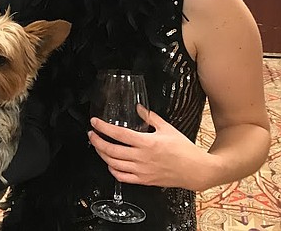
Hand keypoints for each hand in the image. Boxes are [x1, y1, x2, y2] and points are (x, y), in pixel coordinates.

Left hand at [88, 106, 210, 190]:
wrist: (196, 170)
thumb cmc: (184, 150)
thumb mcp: (167, 128)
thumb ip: (150, 117)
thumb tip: (139, 107)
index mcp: (147, 143)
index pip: (118, 134)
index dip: (103, 127)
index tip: (95, 122)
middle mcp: (142, 158)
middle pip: (111, 150)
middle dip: (97, 141)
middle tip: (92, 134)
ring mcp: (142, 171)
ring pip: (114, 164)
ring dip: (102, 154)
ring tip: (98, 147)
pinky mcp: (144, 181)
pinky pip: (123, 177)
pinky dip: (113, 170)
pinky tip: (110, 163)